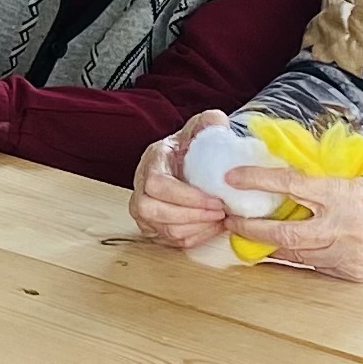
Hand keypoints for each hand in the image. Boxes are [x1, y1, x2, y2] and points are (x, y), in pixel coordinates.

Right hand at [130, 110, 236, 251]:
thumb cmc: (193, 147)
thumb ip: (211, 122)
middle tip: (221, 212)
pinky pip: (172, 241)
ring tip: (220, 219)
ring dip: (196, 228)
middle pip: (152, 210)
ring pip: (164, 229)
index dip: (185, 197)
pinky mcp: (154, 227)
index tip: (215, 200)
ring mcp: (144, 210)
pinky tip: (212, 226)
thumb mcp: (202, 127)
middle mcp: (141, 187)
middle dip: (191, 216)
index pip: (156, 184)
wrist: (187, 162)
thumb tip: (219, 123)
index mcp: (152, 162)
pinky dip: (195, 237)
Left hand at [224, 160, 362, 282]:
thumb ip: (325, 188)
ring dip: (266, 247)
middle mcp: (343, 229)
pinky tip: (280, 251)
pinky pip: (314, 267)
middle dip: (249, 229)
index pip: (291, 185)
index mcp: (346, 196)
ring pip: (293, 255)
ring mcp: (347, 256)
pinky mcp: (353, 274)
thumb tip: (286, 184)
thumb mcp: (362, 183)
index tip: (233, 178)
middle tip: (228, 219)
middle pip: (282, 234)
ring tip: (246, 236)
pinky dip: (295, 258)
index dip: (257, 181)